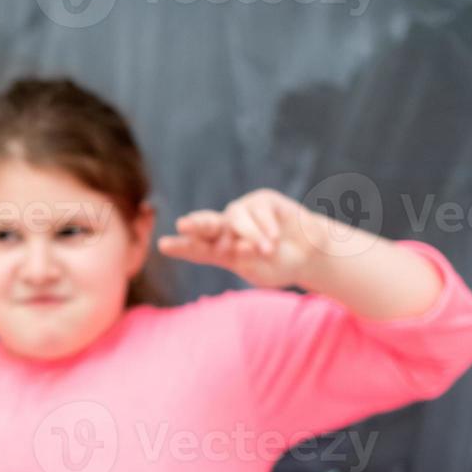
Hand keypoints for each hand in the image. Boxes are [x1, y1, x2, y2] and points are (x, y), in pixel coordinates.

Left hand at [157, 188, 333, 288]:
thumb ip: (246, 261)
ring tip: (267, 249)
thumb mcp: (260, 271)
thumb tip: (239, 245)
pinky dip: (266, 226)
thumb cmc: (279, 265)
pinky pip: (259, 211)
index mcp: (219, 250)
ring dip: (251, 234)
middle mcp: (226, 229)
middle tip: (183, 225)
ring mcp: (242, 213)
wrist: (309, 253)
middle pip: (206, 224)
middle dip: (195, 225)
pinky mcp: (261, 200)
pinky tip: (275, 237)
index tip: (163, 245)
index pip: (196, 249)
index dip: (180, 247)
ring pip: (236, 217)